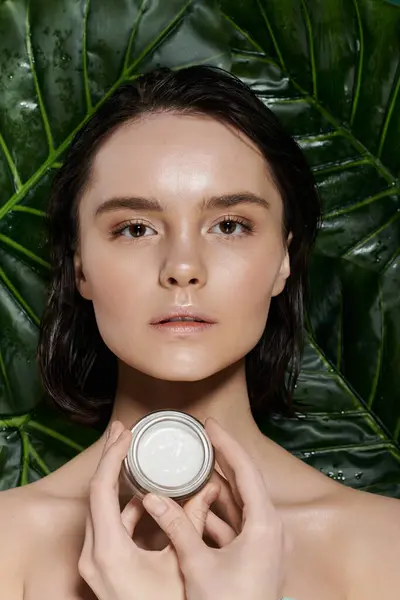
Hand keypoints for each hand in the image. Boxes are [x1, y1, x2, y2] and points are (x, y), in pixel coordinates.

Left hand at [78, 420, 220, 599]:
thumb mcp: (180, 564)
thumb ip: (193, 523)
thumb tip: (210, 489)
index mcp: (109, 550)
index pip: (101, 489)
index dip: (112, 456)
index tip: (125, 433)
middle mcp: (93, 554)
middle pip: (96, 494)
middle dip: (111, 460)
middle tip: (124, 431)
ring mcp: (94, 562)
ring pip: (100, 509)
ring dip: (117, 483)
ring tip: (132, 457)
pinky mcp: (101, 567)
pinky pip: (108, 527)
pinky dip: (124, 508)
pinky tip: (142, 497)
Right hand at [142, 417, 288, 599]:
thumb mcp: (198, 566)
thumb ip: (176, 528)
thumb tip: (151, 498)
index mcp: (264, 524)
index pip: (246, 470)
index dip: (227, 444)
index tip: (210, 426)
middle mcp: (272, 528)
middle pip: (247, 481)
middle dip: (224, 459)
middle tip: (203, 437)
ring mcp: (268, 541)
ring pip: (243, 502)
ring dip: (221, 485)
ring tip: (198, 465)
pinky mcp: (260, 554)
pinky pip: (241, 522)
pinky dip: (221, 511)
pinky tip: (200, 504)